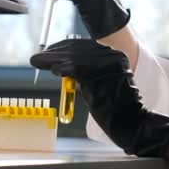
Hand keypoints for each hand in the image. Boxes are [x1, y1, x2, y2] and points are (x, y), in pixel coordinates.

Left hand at [30, 39, 168, 156]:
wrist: (130, 122)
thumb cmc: (114, 107)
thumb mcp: (100, 82)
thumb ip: (86, 72)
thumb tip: (62, 65)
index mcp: (114, 55)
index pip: (84, 45)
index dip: (63, 47)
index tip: (49, 52)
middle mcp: (112, 56)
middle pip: (77, 49)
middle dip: (54, 53)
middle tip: (37, 58)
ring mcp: (107, 64)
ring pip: (74, 58)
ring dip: (53, 60)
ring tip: (38, 62)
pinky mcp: (100, 75)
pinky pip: (76, 69)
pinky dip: (62, 68)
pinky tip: (54, 70)